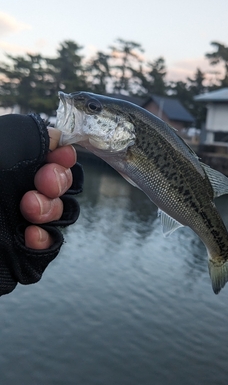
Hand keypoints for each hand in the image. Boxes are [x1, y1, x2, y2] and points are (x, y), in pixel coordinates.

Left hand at [20, 128, 76, 249]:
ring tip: (28, 208)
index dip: (64, 157)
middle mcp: (24, 189)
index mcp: (18, 164)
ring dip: (51, 209)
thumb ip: (29, 136)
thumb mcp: (1, 147)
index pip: (57, 158)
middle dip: (58, 181)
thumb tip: (58, 137)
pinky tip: (29, 235)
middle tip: (41, 184)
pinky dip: (45, 239)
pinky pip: (51, 244)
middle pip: (65, 185)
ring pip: (63, 213)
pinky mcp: (23, 249)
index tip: (60, 156)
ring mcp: (25, 220)